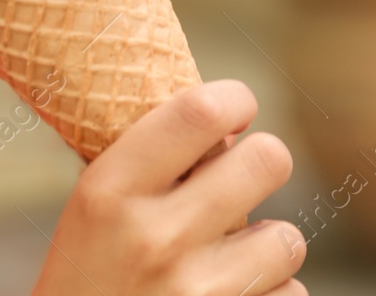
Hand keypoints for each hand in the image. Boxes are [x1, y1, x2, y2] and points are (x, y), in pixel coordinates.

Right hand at [31, 81, 306, 295]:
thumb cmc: (85, 277)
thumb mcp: (93, 210)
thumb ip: (149, 166)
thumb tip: (228, 126)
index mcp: (111, 190)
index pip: (200, 111)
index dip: (235, 99)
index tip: (237, 108)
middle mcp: (154, 237)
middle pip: (266, 160)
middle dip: (263, 163)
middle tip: (246, 174)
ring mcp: (195, 291)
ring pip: (286, 238)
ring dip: (267, 243)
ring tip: (232, 252)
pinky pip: (290, 293)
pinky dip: (268, 294)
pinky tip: (229, 294)